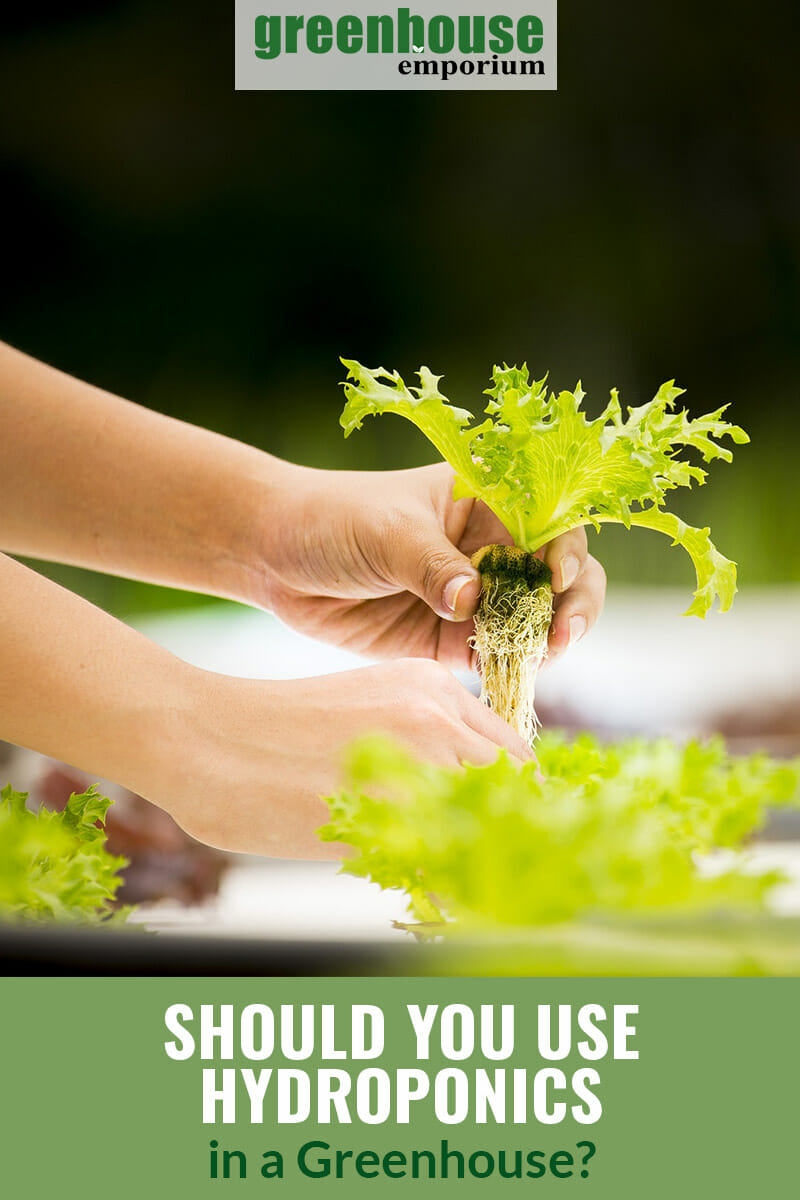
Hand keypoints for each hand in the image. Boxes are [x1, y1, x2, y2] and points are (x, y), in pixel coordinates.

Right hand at [161, 658, 533, 857]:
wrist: (204, 737)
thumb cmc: (273, 734)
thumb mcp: (365, 710)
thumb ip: (421, 742)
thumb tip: (464, 801)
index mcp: (432, 686)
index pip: (513, 754)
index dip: (518, 803)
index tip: (508, 837)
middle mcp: (436, 715)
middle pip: (516, 790)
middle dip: (511, 834)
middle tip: (495, 873)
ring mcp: (415, 760)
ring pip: (490, 826)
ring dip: (483, 861)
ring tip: (461, 887)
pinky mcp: (386, 809)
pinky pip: (446, 863)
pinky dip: (446, 888)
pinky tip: (425, 896)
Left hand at [248, 462, 605, 669]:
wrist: (275, 557)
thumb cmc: (333, 520)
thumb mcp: (386, 533)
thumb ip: (431, 565)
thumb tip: (472, 601)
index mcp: (486, 502)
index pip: (549, 524)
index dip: (566, 552)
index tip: (557, 579)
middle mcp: (490, 548)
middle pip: (557, 577)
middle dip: (571, 605)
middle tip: (562, 636)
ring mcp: (474, 596)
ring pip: (532, 622)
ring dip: (543, 642)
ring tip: (537, 659)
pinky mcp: (450, 638)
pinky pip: (494, 656)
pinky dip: (509, 668)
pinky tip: (509, 677)